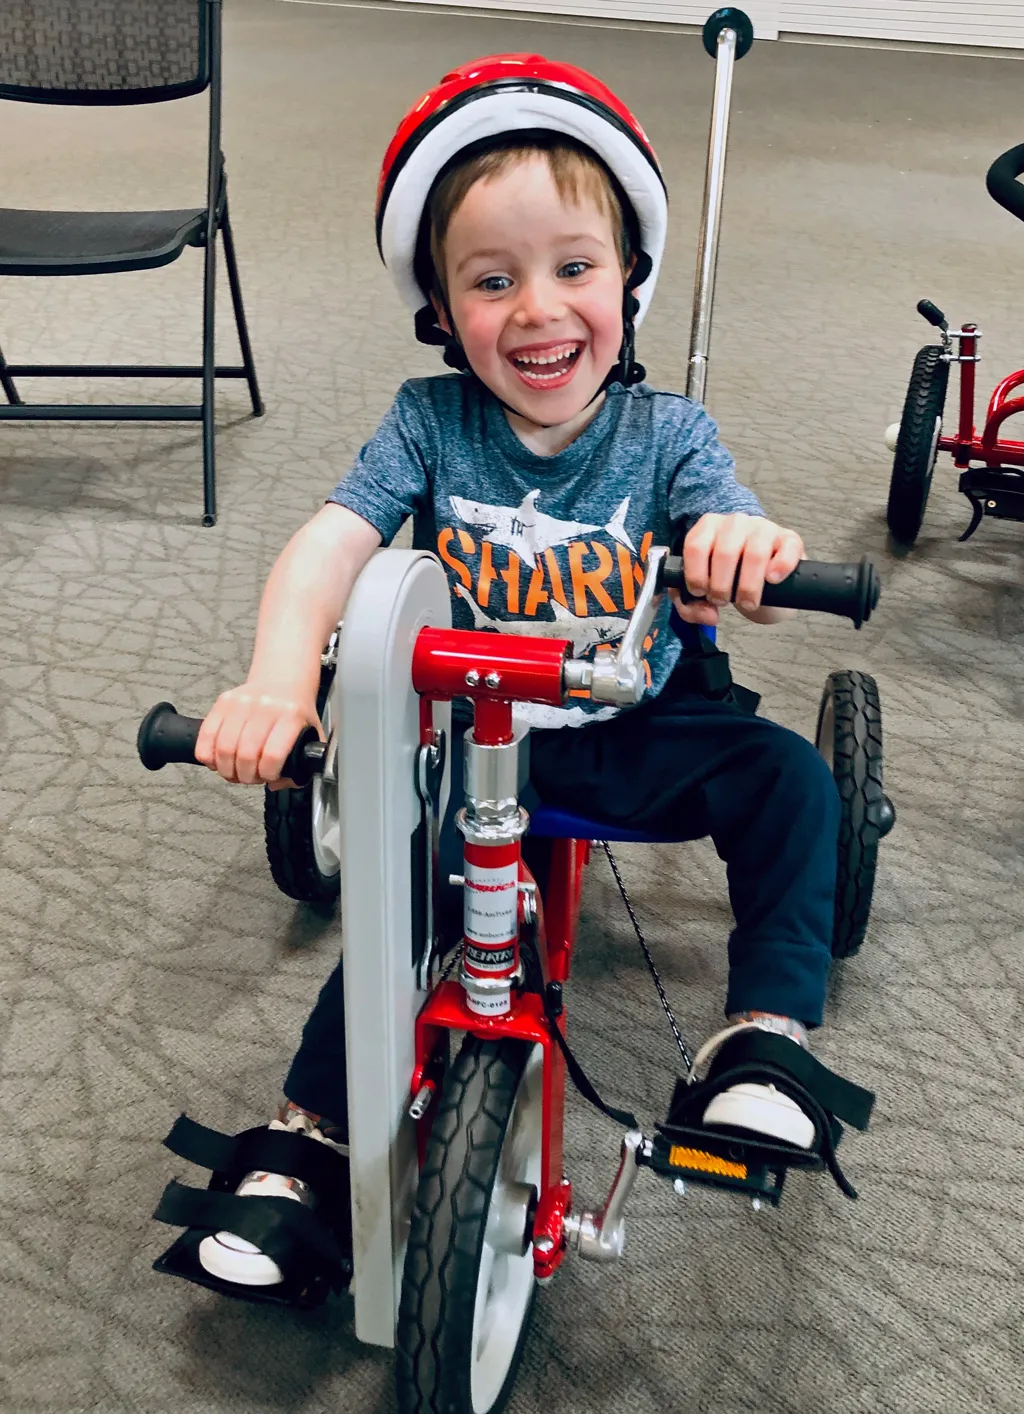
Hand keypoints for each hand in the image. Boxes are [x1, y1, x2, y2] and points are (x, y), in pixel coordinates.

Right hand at [195, 683, 322, 785]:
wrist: (282, 681)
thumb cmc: (295, 712)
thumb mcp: (311, 735)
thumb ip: (304, 764)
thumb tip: (277, 783)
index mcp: (291, 716)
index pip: (273, 755)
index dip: (267, 774)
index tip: (268, 777)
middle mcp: (266, 707)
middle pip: (245, 755)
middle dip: (245, 776)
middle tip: (249, 777)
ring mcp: (242, 702)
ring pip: (224, 748)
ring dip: (226, 769)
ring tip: (234, 772)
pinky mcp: (224, 701)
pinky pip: (207, 734)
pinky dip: (207, 754)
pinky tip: (217, 760)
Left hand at [673, 513, 804, 625]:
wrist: (763, 579)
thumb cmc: (729, 580)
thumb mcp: (703, 591)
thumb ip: (692, 606)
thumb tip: (709, 615)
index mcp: (709, 527)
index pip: (696, 546)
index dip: (696, 576)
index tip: (701, 593)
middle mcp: (736, 522)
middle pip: (725, 553)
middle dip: (721, 587)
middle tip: (723, 601)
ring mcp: (764, 528)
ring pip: (755, 554)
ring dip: (748, 586)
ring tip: (747, 602)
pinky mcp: (790, 539)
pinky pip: (787, 549)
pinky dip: (780, 568)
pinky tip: (772, 580)